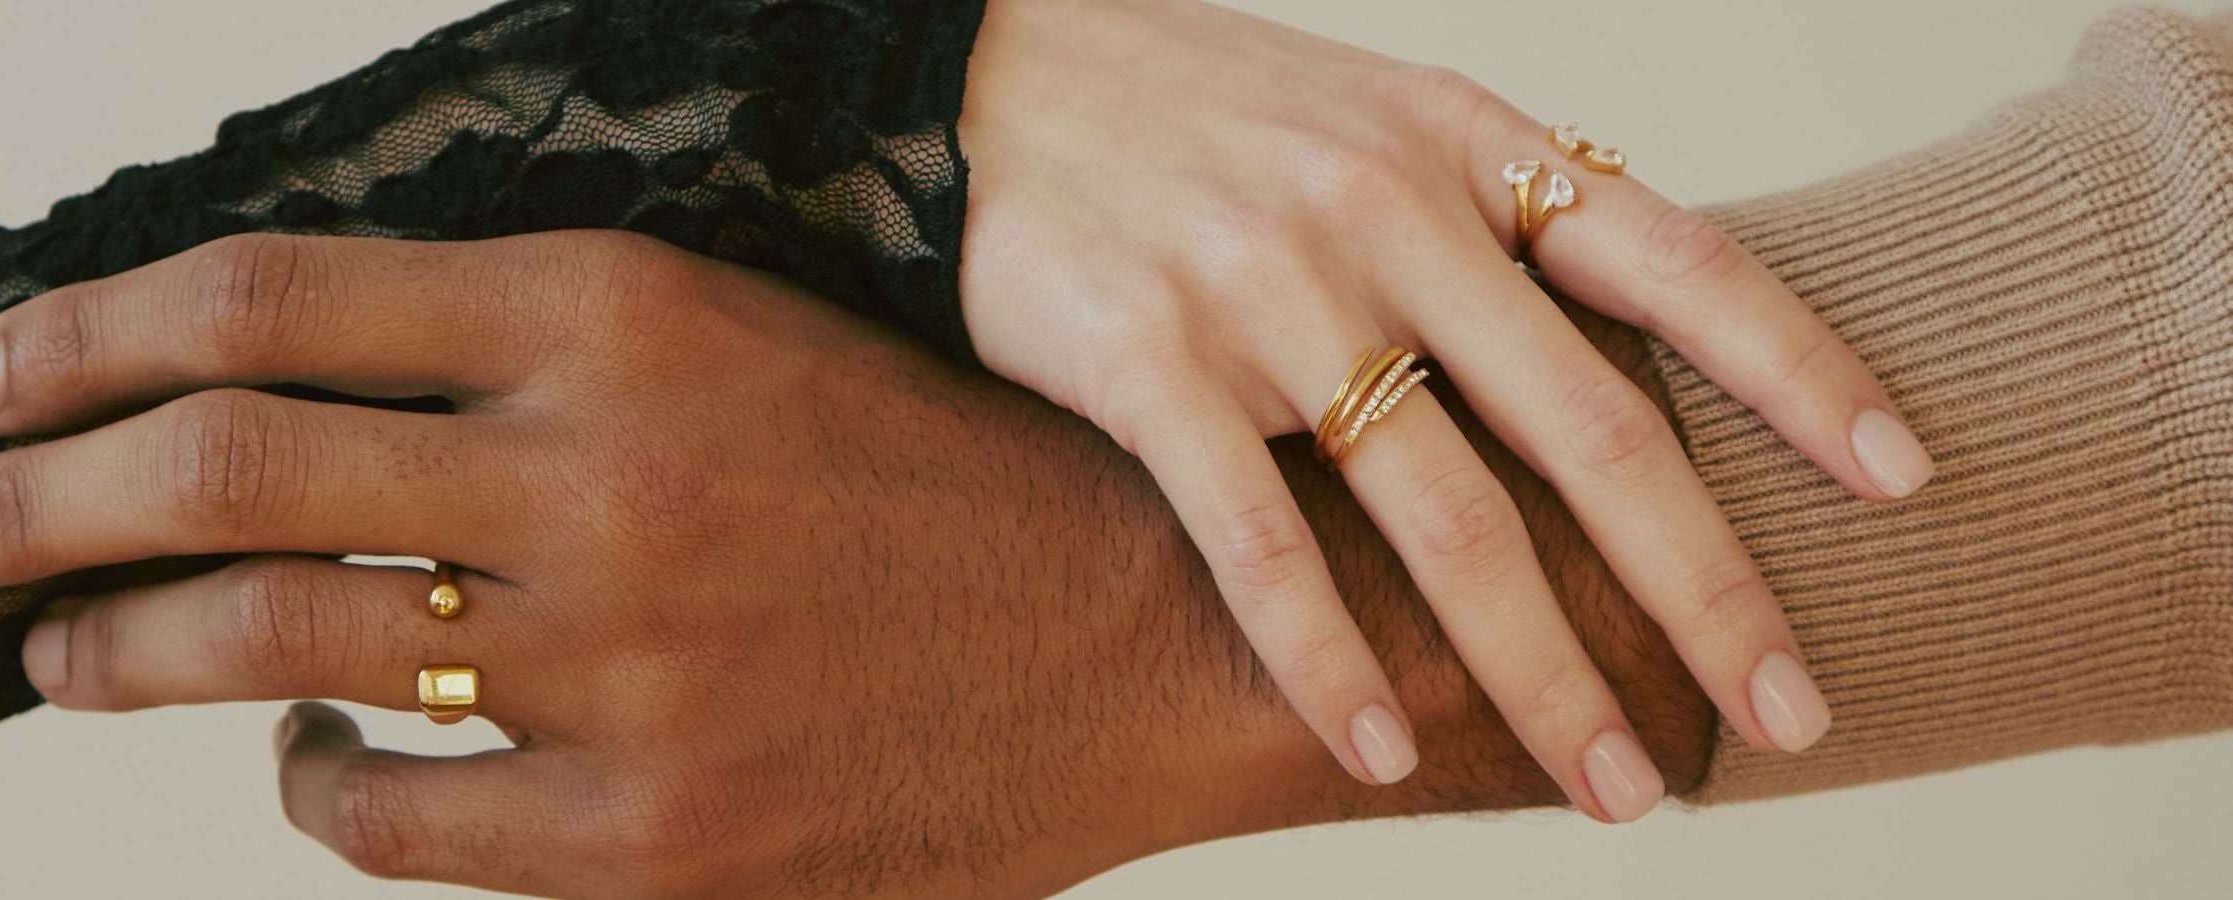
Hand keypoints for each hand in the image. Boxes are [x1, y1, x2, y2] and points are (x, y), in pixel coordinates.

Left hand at [0, 232, 1710, 895]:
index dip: (81, 331)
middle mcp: (608, 472)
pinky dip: (304, 788)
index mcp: (627, 310)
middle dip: (21, 500)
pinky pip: (385, 821)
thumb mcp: (743, 344)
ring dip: (117, 652)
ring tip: (59, 651)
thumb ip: (527, 349)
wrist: (1148, 635)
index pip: (270, 294)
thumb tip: (280, 393)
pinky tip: (302, 766)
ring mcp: (625, 665)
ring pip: (267, 655)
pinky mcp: (654, 834)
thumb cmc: (939, 482)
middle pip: (217, 470)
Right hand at [958, 0, 1922, 809]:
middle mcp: (1388, 214)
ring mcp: (1268, 288)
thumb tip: (1631, 361)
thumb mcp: (1375, 121)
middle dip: (1704, 590)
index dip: (1801, 375)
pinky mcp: (1146, 357)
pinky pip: (1257, 535)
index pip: (1678, 264)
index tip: (1902, 483)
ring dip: (1539, 668)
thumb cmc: (1198, 117)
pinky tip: (1380, 751)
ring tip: (1606, 786)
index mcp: (1465, 148)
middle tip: (1785, 714)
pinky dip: (1326, 655)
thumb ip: (1491, 225)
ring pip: (1443, 510)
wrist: (983, 72)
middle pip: (1592, 430)